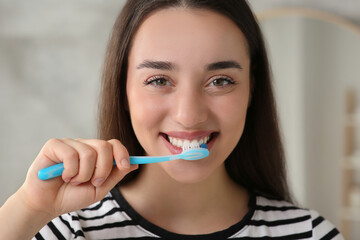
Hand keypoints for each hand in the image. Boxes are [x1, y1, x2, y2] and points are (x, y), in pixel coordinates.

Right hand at [17, 138, 137, 218]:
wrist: (48, 204)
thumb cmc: (72, 195)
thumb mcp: (100, 189)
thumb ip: (116, 175)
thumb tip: (135, 163)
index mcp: (97, 154)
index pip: (114, 144)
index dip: (122, 153)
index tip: (124, 166)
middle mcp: (85, 146)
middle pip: (104, 146)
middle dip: (102, 169)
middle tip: (93, 182)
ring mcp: (70, 144)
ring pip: (88, 153)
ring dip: (83, 174)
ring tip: (73, 181)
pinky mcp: (54, 145)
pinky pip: (71, 154)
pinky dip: (69, 171)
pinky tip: (62, 176)